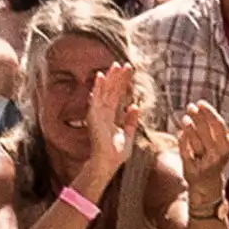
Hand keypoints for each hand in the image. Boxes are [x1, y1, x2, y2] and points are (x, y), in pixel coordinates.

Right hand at [72, 62, 138, 200]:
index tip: (130, 72)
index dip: (124, 84)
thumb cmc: (116, 154)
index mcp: (112, 117)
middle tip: (125, 64)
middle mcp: (104, 113)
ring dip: (109, 78)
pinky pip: (94, 99)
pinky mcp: (93, 116)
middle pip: (112, 91)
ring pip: (104, 92)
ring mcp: (98, 114)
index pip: (119, 96)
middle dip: (118, 78)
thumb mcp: (129, 135)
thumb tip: (135, 106)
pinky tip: (100, 76)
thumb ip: (131, 121)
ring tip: (115, 65)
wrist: (107, 164)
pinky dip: (97, 87)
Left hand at [176, 101, 228, 199]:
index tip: (201, 103)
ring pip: (195, 142)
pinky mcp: (191, 170)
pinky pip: (185, 152)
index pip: (219, 126)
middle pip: (206, 132)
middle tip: (191, 106)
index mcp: (227, 148)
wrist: (208, 187)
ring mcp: (203, 163)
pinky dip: (183, 140)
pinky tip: (181, 131)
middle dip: (198, 118)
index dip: (209, 114)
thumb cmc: (219, 160)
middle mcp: (216, 156)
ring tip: (185, 117)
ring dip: (189, 128)